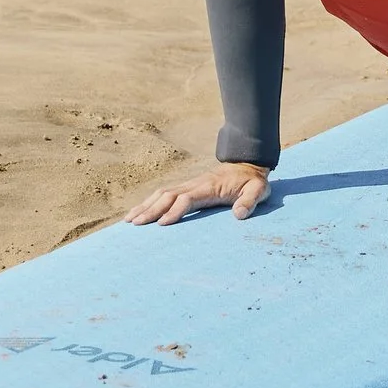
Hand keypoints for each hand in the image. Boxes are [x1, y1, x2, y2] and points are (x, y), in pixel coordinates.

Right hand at [127, 162, 270, 224]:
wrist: (247, 163)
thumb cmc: (252, 181)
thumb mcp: (258, 190)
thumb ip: (250, 201)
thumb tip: (239, 214)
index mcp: (209, 187)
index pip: (187, 199)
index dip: (175, 211)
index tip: (162, 224)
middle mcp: (194, 184)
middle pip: (167, 196)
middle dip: (150, 210)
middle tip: (134, 224)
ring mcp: (189, 185)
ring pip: (161, 193)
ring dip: (145, 206)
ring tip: (129, 220)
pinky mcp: (187, 188)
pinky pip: (164, 194)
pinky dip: (149, 202)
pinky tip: (139, 212)